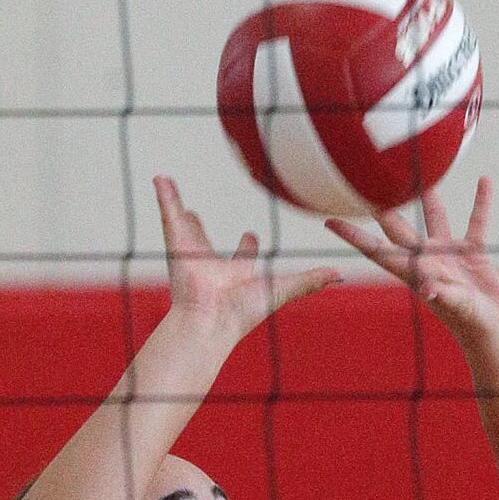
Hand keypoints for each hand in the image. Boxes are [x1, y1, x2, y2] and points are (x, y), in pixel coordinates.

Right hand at [154, 176, 341, 342]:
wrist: (212, 321)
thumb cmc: (245, 311)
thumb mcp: (284, 289)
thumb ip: (309, 280)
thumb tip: (339, 274)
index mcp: (238, 275)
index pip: (244, 257)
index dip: (248, 246)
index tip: (251, 235)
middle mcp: (213, 266)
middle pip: (206, 242)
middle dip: (200, 230)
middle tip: (196, 214)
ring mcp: (193, 257)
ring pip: (183, 225)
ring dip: (176, 206)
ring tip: (167, 185)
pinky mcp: (178, 248)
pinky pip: (170, 216)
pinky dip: (164, 197)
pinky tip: (160, 178)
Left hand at [325, 177, 498, 353]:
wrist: (496, 337)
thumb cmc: (475, 328)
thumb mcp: (460, 310)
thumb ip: (445, 296)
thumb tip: (428, 288)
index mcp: (416, 274)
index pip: (377, 250)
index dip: (353, 236)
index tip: (330, 220)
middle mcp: (428, 262)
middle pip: (399, 229)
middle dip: (382, 207)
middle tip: (366, 181)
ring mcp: (450, 258)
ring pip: (435, 220)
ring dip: (429, 198)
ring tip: (422, 172)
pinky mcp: (474, 257)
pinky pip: (475, 224)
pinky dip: (480, 204)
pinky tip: (485, 181)